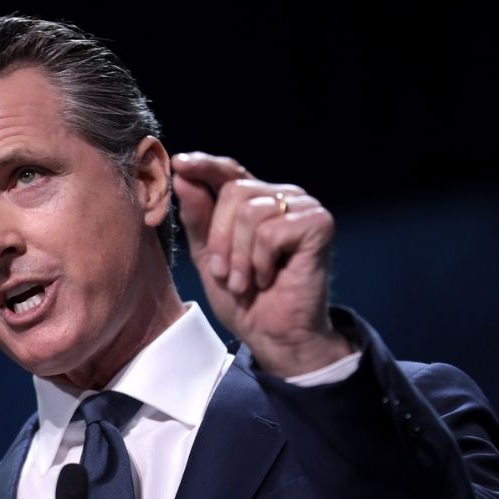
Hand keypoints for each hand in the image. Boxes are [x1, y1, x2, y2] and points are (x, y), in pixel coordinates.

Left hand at [172, 152, 351, 377]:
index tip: (179, 164)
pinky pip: (271, 232)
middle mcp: (282, 197)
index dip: (205, 165)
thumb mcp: (208, 257)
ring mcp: (304, 208)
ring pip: (250, 212)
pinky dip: (261, 262)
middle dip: (220, 238)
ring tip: (244, 283)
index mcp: (255, 201)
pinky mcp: (319, 224)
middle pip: (234, 191)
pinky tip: (268, 278)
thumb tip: (182, 176)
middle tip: (224, 274)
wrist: (274, 334)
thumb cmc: (243, 298)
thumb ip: (197, 218)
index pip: (229, 171)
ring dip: (239, 256)